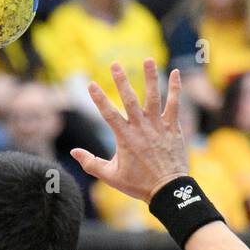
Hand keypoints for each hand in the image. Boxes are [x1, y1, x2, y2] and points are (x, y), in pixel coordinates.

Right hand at [70, 59, 188, 200]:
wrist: (167, 190)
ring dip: (151, 77)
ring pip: (154, 97)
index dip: (99, 98)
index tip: (91, 84)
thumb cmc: (138, 184)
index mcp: (125, 138)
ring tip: (148, 59)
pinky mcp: (173, 128)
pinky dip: (176, 89)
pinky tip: (176, 73)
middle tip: (115, 64)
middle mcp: (141, 128)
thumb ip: (91, 163)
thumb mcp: (111, 176)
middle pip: (130, 99)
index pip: (108, 113)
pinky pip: (175, 105)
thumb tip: (73, 151)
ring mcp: (158, 126)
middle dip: (122, 80)